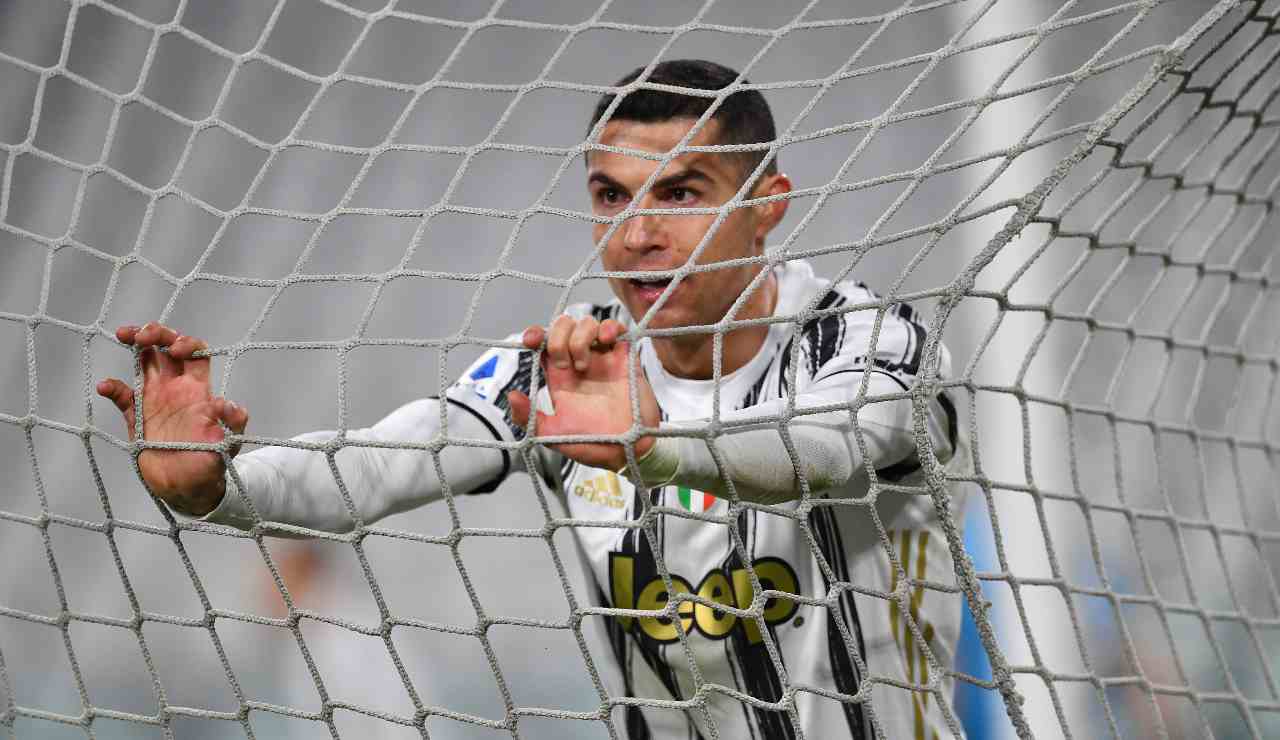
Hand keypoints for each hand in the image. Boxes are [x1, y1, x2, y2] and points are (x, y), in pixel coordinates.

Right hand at [96, 323, 246, 516]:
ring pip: (143, 361)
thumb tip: (228, 405)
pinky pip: (121, 395)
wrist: (188, 487)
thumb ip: (233, 423)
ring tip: (124, 335)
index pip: (196, 354)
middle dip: (157, 333)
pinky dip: (112, 388)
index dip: (188, 344)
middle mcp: (176, 388)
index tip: (177, 350)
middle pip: (166, 348)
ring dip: (135, 343)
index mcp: (198, 390)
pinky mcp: (136, 415)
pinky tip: (105, 386)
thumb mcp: (229, 443)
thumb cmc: (211, 462)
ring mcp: (155, 399)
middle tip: (143, 335)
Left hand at [508, 315, 659, 470]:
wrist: (628, 451)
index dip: (536, 335)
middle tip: (562, 364)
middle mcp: (580, 363)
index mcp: (560, 377)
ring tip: (584, 364)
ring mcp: (603, 359)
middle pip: (564, 327)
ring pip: (587, 324)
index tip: (531, 341)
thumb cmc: (592, 444)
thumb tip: (512, 395)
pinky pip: (617, 329)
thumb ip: (529, 418)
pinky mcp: (625, 358)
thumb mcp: (553, 435)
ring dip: (580, 337)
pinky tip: (606, 339)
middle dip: (557, 337)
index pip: (544, 343)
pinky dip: (610, 326)